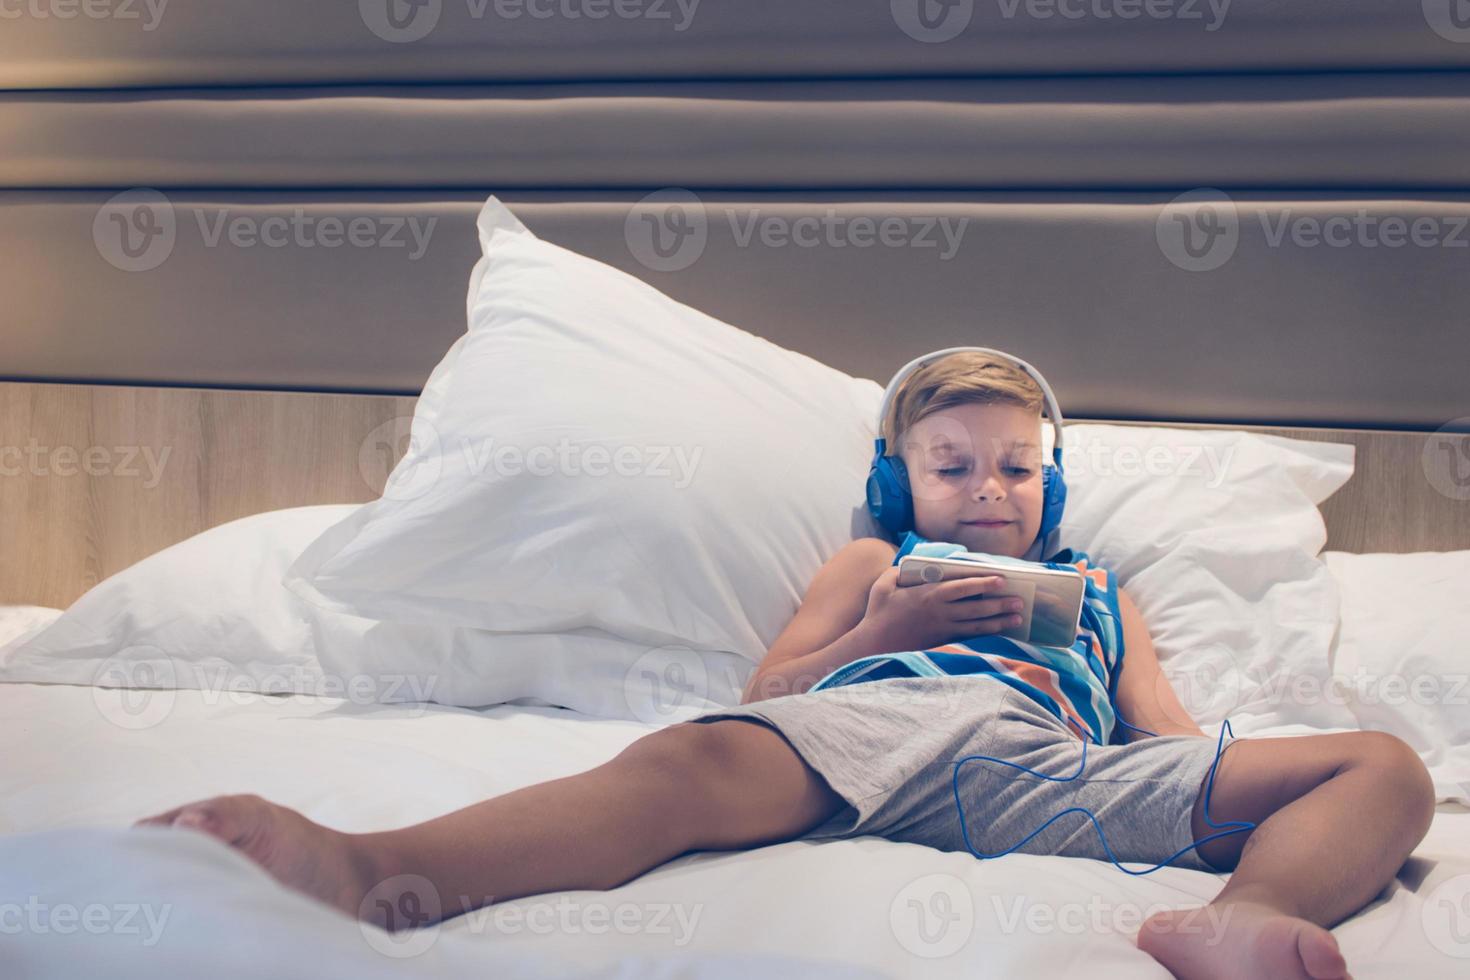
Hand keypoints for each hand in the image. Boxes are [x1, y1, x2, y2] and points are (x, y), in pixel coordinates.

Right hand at [858, 566, 1023, 654]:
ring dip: (998, 622)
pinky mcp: (941, 643)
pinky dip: (985, 636)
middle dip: (999, 604)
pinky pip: (968, 639)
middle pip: (976, 608)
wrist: (873, 645)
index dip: (984, 584)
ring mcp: (942, 630)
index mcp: (928, 595)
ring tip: (1017, 618)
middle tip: (1020, 601)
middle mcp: (939, 613)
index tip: (1001, 580)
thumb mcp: (883, 585)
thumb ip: (897, 572)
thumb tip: (909, 565)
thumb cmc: (877, 614)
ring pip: (976, 625)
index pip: (963, 588)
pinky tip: (998, 633)